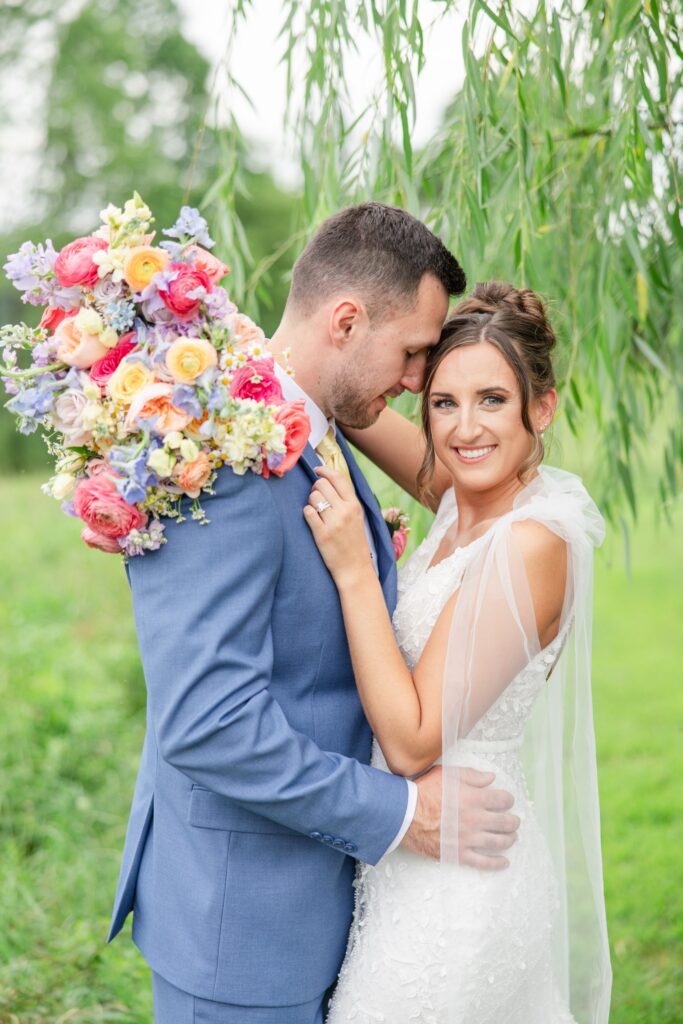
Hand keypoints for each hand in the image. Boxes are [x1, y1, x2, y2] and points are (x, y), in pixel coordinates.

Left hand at [304, 466, 372, 584]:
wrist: (354, 568)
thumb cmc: (354, 542)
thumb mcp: (357, 517)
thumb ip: (346, 500)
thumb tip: (329, 481)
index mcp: (355, 505)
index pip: (338, 478)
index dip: (324, 470)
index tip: (317, 470)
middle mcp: (345, 511)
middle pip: (322, 484)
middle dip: (315, 488)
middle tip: (317, 497)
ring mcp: (334, 522)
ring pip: (313, 497)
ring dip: (311, 502)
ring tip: (316, 512)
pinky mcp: (322, 534)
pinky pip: (308, 512)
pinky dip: (307, 513)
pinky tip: (312, 520)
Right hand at [401, 765, 519, 868]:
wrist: (405, 815)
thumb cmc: (424, 791)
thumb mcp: (447, 774)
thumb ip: (471, 775)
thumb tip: (491, 778)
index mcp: (474, 797)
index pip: (503, 799)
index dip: (508, 799)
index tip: (507, 801)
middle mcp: (476, 819)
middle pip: (505, 822)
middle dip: (513, 821)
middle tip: (514, 821)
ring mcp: (469, 838)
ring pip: (498, 842)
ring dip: (509, 839)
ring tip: (512, 838)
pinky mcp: (459, 854)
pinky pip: (483, 862)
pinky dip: (497, 863)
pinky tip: (505, 862)